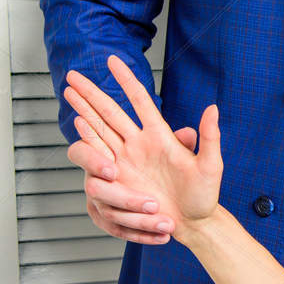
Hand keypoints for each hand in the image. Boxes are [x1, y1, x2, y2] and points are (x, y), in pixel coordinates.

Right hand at [63, 57, 221, 244]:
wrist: (192, 224)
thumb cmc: (204, 196)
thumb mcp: (211, 166)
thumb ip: (211, 138)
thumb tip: (213, 108)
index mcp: (159, 135)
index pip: (139, 100)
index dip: (125, 79)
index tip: (111, 59)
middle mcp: (138, 144)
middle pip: (109, 112)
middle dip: (91, 93)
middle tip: (73, 75)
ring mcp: (126, 162)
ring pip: (99, 132)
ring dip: (84, 112)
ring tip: (70, 95)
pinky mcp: (118, 181)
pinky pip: (99, 159)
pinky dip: (88, 142)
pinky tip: (79, 128)